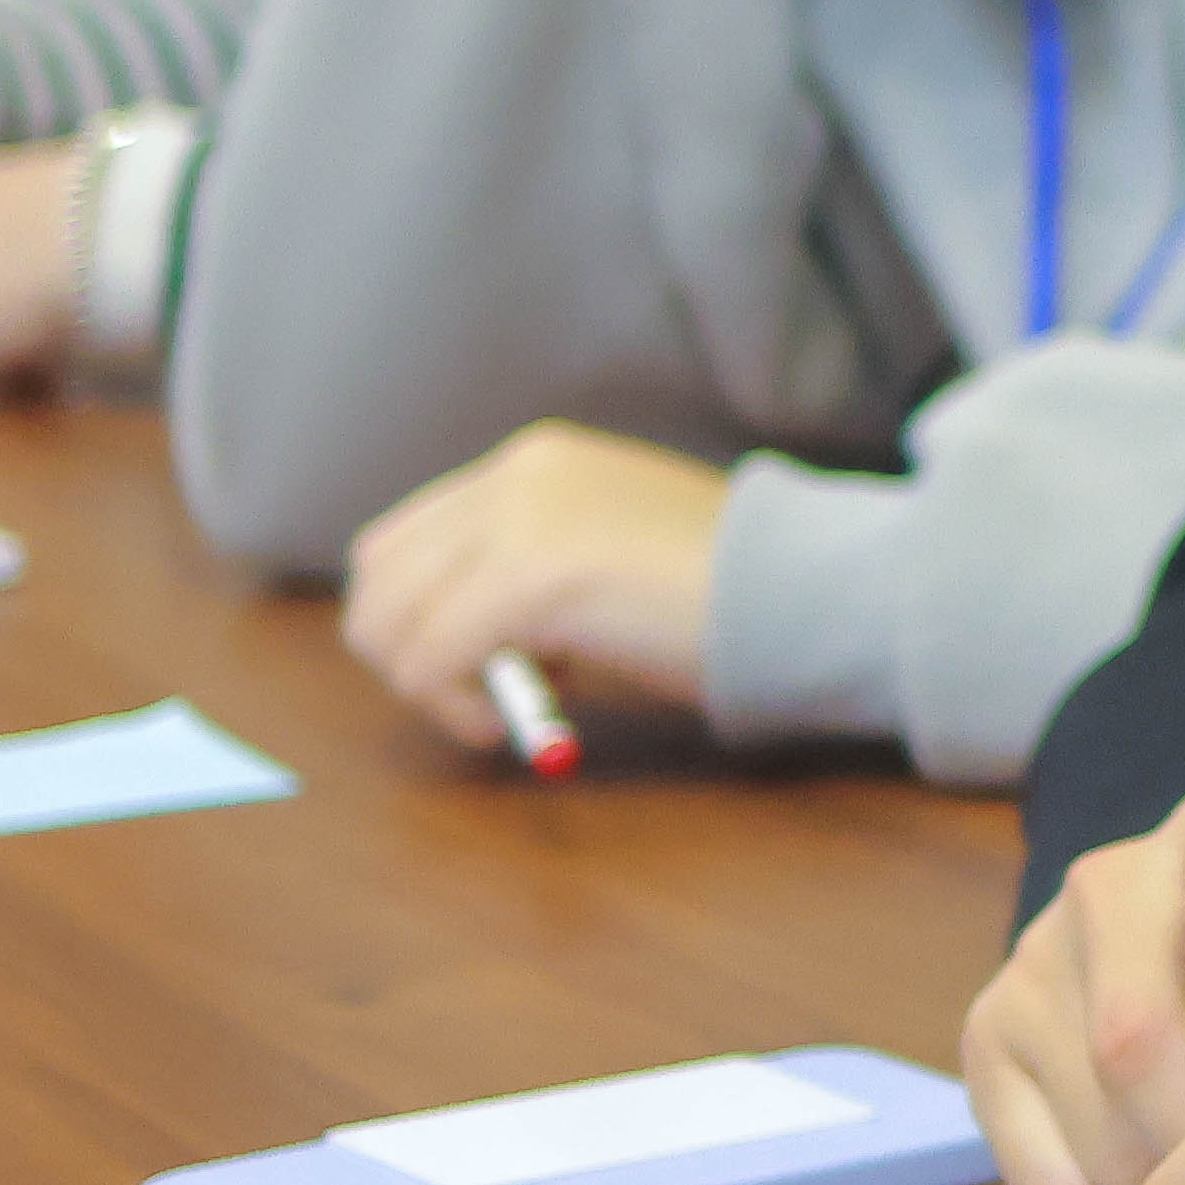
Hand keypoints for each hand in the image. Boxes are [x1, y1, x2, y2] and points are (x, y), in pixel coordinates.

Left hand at [335, 422, 727, 740]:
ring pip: (388, 622)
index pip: (407, 539)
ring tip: (503, 706)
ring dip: (428, 683)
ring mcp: (518, 523)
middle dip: (405, 651)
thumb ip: (531, 573)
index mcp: (537, 463)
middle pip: (378, 576)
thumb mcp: (610, 556)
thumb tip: (457, 643)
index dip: (421, 616)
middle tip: (478, 693)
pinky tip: (515, 720)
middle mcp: (515, 476)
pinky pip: (429, 663)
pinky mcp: (527, 581)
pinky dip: (455, 707)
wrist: (805, 591)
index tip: (483, 664)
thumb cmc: (729, 592)